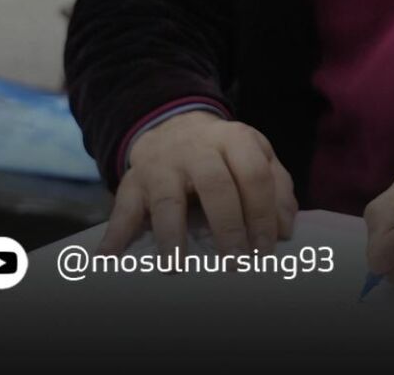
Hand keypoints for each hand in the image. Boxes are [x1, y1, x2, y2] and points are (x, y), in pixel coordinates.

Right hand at [101, 112, 297, 255]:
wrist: (174, 127)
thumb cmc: (224, 154)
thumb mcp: (255, 156)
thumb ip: (276, 186)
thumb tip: (285, 228)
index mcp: (234, 139)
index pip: (254, 175)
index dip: (263, 212)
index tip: (266, 248)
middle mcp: (198, 149)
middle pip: (216, 185)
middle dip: (228, 225)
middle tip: (236, 261)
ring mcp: (162, 165)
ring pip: (168, 199)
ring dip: (171, 235)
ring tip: (175, 266)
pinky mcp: (133, 181)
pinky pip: (122, 207)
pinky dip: (115, 234)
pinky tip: (108, 258)